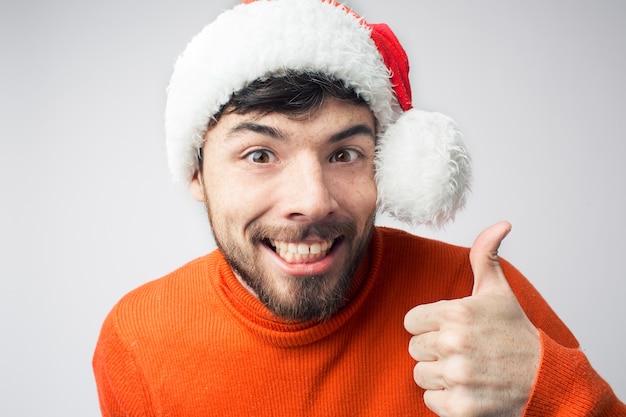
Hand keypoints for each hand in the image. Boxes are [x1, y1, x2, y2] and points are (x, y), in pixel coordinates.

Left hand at [404, 221, 540, 416]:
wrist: (544, 378)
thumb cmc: (515, 333)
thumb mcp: (499, 291)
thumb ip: (485, 255)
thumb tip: (501, 223)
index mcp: (456, 313)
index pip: (411, 322)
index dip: (428, 326)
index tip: (449, 329)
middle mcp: (454, 343)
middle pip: (414, 348)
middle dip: (434, 349)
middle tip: (462, 350)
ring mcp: (457, 376)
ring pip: (420, 374)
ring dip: (439, 375)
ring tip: (466, 368)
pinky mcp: (460, 407)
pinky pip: (430, 401)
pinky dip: (446, 400)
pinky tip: (468, 389)